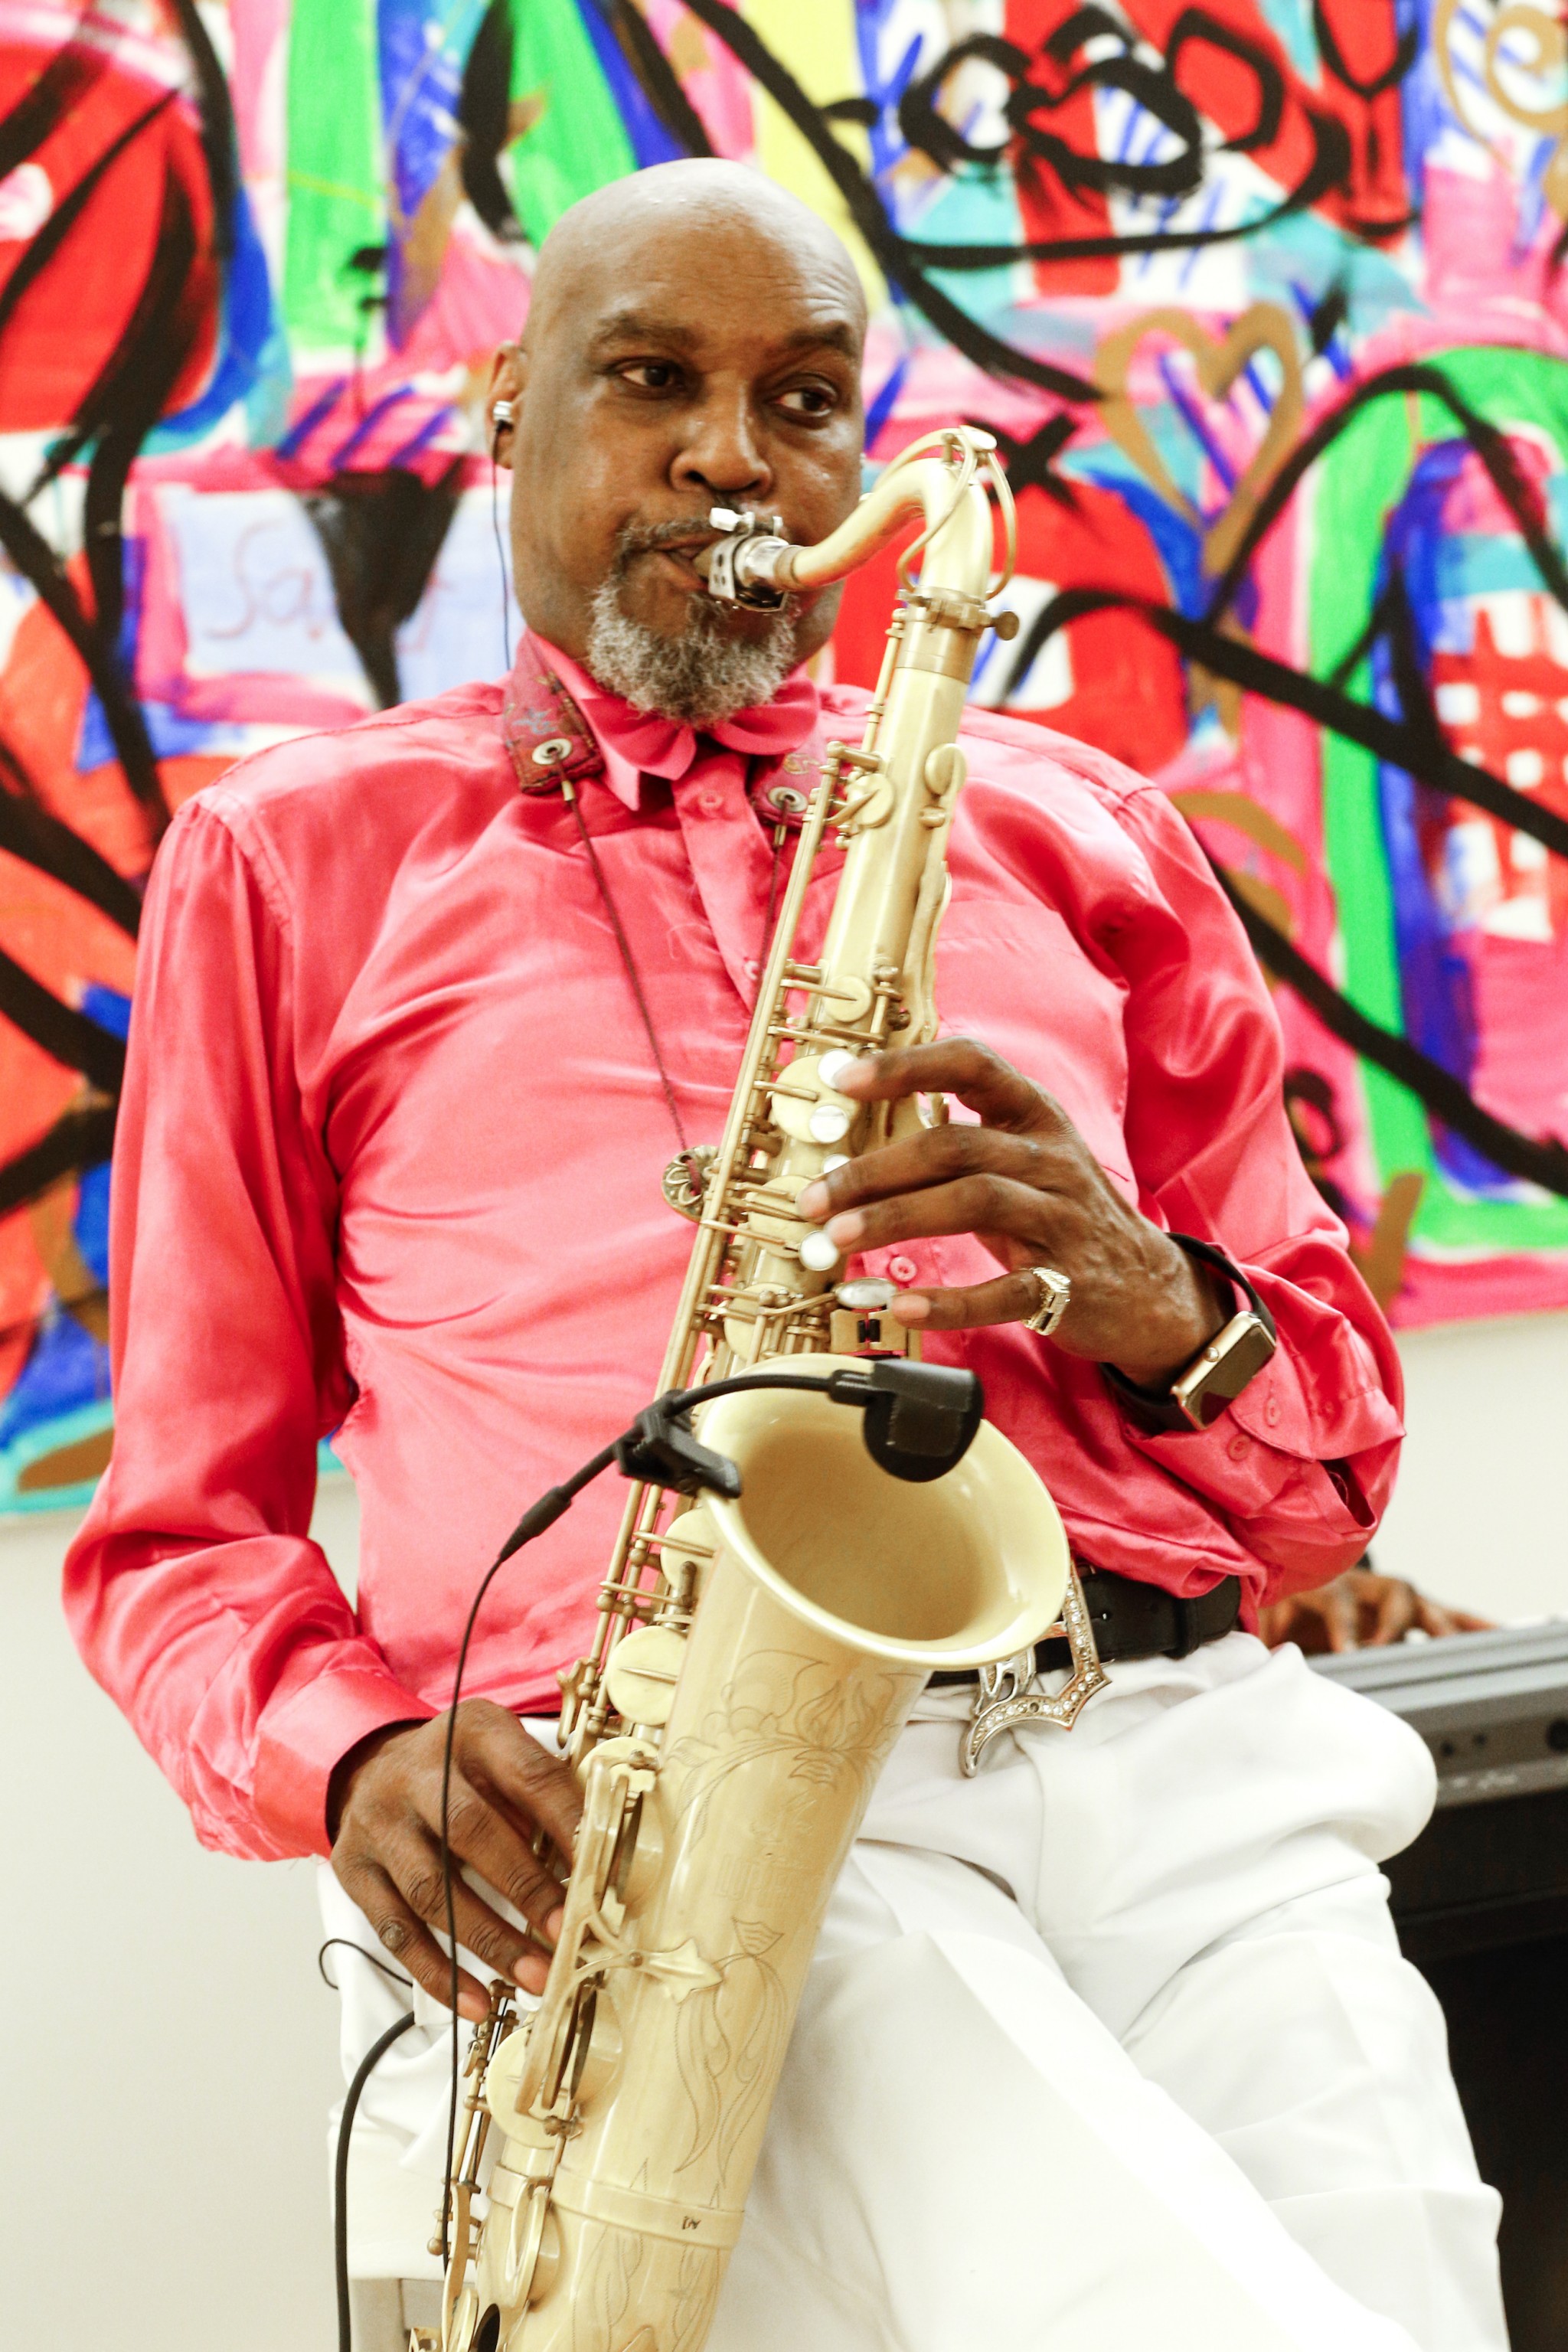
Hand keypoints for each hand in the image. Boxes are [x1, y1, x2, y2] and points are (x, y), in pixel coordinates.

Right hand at [328, 1702, 582, 2019]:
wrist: (371, 1766)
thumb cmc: (458, 1769)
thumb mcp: (500, 1752)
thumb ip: (541, 1793)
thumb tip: (597, 1859)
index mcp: (473, 1734)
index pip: (528, 1776)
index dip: (567, 1823)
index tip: (599, 1871)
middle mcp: (417, 1774)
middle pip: (471, 1831)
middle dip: (525, 1887)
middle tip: (565, 1933)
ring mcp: (380, 1823)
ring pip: (432, 1889)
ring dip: (487, 1940)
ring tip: (532, 1978)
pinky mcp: (355, 1870)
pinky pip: (396, 1931)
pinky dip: (436, 1972)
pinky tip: (474, 2000)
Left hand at [795, 1038, 1225, 1387]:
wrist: (1146, 1286)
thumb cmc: (1057, 1214)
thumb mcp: (1022, 1159)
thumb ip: (956, 1141)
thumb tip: (853, 1140)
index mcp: (1034, 1117)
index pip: (973, 1065)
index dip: (907, 1066)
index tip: (843, 1080)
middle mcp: (1050, 1159)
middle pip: (954, 1145)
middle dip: (874, 1169)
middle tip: (812, 1198)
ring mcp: (1062, 1221)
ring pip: (973, 1202)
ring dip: (895, 1217)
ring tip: (835, 1240)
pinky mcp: (1066, 1285)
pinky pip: (1004, 1292)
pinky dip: (949, 1302)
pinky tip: (901, 1307)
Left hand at [1259, 1569, 1491, 1654]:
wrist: (1303, 1583)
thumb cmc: (1289, 1604)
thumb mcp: (1271, 1614)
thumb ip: (1262, 1629)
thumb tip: (1242, 1647)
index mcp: (1328, 1586)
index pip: (1339, 1603)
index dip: (1345, 1628)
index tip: (1349, 1654)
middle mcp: (1366, 1587)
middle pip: (1391, 1597)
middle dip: (1395, 1626)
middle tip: (1394, 1653)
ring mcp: (1393, 1597)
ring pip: (1423, 1606)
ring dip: (1439, 1628)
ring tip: (1460, 1651)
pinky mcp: (1413, 1609)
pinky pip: (1449, 1614)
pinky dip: (1472, 1625)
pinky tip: (1497, 1635)